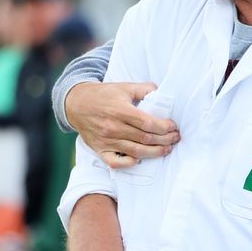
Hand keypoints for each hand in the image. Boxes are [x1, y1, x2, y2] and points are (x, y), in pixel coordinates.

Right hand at [65, 82, 179, 167]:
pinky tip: (141, 159)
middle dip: (165, 140)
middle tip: (176, 138)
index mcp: (120, 110)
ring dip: (155, 152)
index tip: (174, 126)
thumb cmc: (103, 95)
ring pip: (135, 152)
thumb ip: (144, 89)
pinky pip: (115, 163)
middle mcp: (113, 127)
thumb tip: (163, 94)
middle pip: (145, 138)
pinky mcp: (99, 150)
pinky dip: (129, 163)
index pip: (148, 123)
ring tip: (167, 149)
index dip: (164, 127)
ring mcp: (106, 141)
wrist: (75, 104)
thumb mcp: (124, 87)